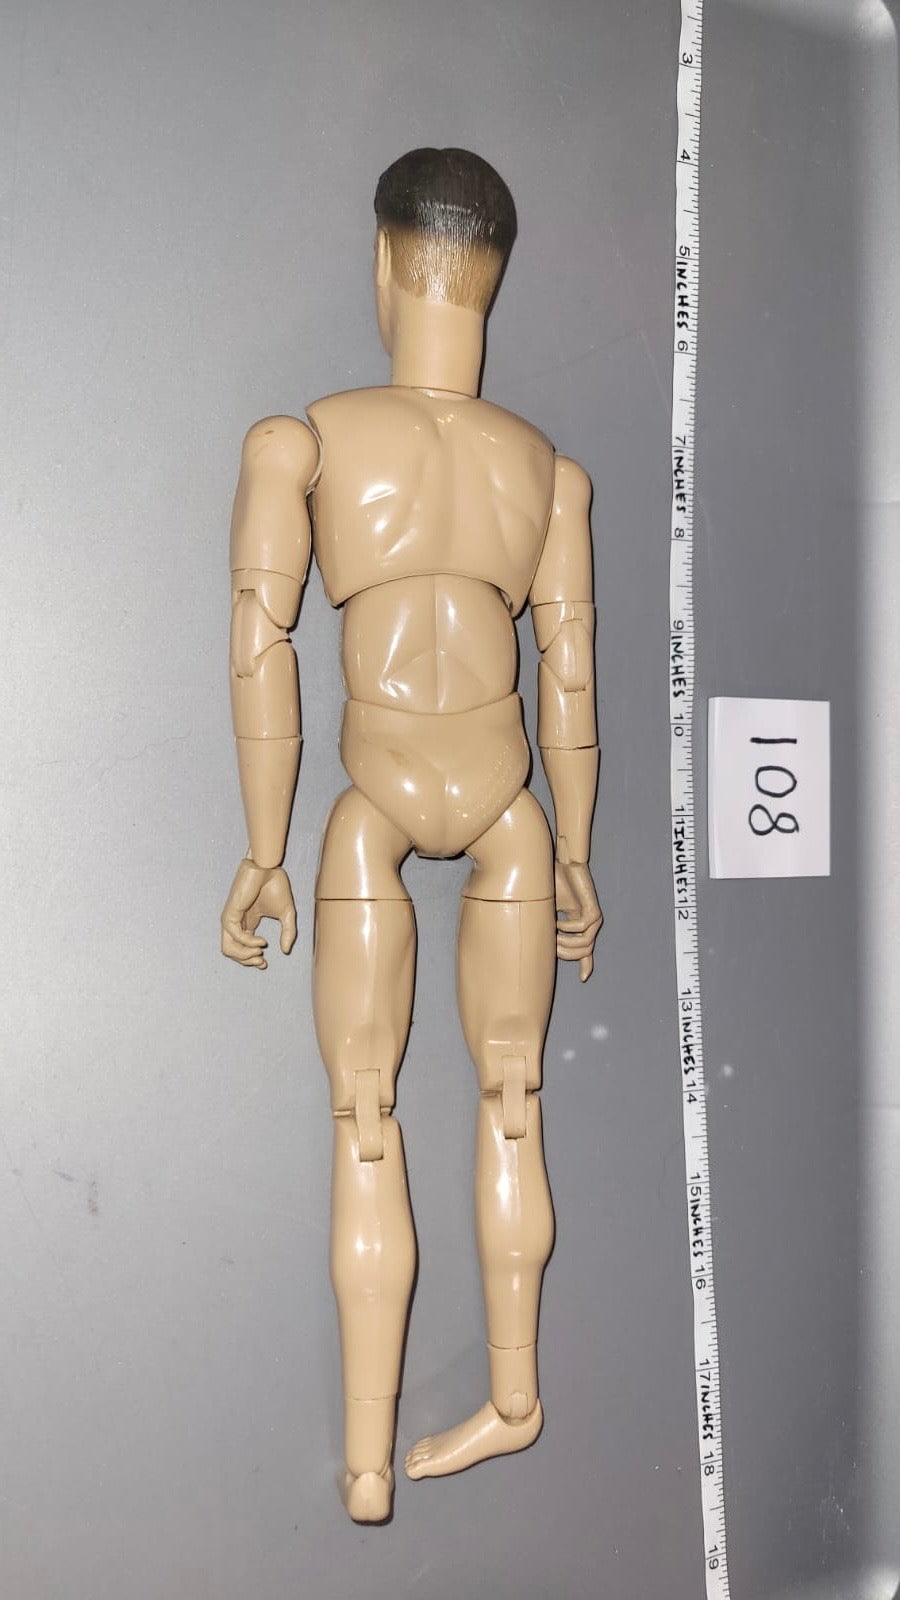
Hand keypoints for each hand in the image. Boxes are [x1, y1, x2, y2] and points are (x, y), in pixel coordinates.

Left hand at [221, 858, 296, 969]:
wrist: (268, 867)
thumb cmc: (275, 885)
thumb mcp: (287, 914)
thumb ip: (288, 933)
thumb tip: (285, 951)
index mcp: (247, 923)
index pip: (242, 948)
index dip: (252, 960)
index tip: (265, 964)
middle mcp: (236, 923)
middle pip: (231, 952)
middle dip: (246, 961)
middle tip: (261, 961)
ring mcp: (231, 918)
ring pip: (227, 949)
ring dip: (244, 956)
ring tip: (259, 952)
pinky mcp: (229, 913)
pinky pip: (234, 935)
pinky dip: (248, 942)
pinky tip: (261, 941)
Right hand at [554, 858, 601, 980]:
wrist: (560, 865)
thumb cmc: (552, 884)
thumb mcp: (549, 911)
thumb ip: (550, 927)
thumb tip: (542, 944)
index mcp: (581, 925)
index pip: (586, 949)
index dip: (585, 965)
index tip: (583, 979)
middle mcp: (591, 924)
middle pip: (583, 952)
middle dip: (565, 953)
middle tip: (550, 945)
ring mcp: (594, 918)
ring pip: (584, 944)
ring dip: (565, 942)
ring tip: (552, 933)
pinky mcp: (594, 911)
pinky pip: (580, 929)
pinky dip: (567, 928)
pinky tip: (556, 920)